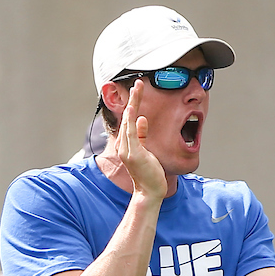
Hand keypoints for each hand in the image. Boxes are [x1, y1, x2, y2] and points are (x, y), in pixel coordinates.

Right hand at [117, 79, 166, 200]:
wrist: (150, 192)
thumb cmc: (149, 173)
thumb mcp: (147, 150)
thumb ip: (142, 135)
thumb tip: (142, 119)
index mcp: (127, 144)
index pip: (130, 119)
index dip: (134, 103)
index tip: (138, 89)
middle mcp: (124, 145)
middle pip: (128, 117)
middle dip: (133, 99)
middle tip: (138, 83)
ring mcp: (127, 150)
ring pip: (129, 122)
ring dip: (133, 104)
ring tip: (137, 89)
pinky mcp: (134, 154)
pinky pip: (131, 134)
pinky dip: (131, 120)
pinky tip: (133, 109)